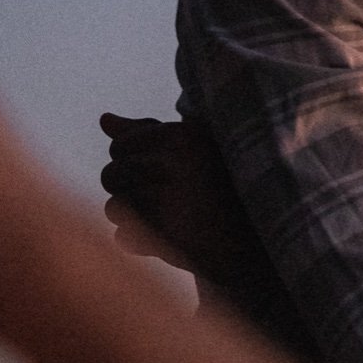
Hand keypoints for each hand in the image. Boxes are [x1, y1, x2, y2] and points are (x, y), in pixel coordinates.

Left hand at [99, 112, 265, 284]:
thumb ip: (147, 131)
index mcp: (179, 135)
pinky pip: (122, 236)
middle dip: (128, 190)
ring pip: (113, 207)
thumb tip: (104, 119)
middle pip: (111, 175)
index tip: (158, 177)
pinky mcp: (161, 234)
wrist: (258, 243)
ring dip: (133, 218)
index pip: (119, 146)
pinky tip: (165, 239)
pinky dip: (138, 243)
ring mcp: (164, 197)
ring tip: (166, 219)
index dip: (132, 164)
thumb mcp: (193, 149)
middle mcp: (170, 161)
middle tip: (162, 201)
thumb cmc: (222, 189)